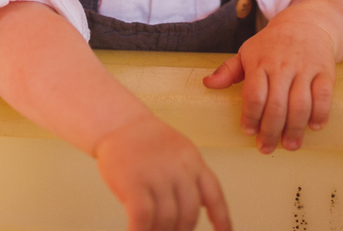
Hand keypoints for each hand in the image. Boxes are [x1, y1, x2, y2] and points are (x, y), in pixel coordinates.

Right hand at [94, 115, 231, 230]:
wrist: (119, 122)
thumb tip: (206, 205)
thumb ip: (193, 178)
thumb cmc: (147, 141)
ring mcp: (157, 176)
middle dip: (181, 230)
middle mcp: (180, 170)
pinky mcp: (134, 183)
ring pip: (167, 219)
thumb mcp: (180, 152)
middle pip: (189, 214)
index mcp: (194, 162)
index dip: (223, 219)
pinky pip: (142, 219)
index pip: (215, 196)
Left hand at [203, 15, 336, 153]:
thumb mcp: (247, 52)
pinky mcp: (325, 71)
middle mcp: (282, 65)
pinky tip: (313, 127)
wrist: (306, 23)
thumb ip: (228, 70)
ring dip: (295, 129)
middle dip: (270, 131)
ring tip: (290, 145)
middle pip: (276, 105)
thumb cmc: (272, 44)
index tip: (248, 131)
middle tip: (266, 148)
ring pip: (300, 104)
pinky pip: (324, 96)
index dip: (251, 116)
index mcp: (260, 62)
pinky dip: (320, 113)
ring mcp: (305, 68)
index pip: (254, 94)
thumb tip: (208, 84)